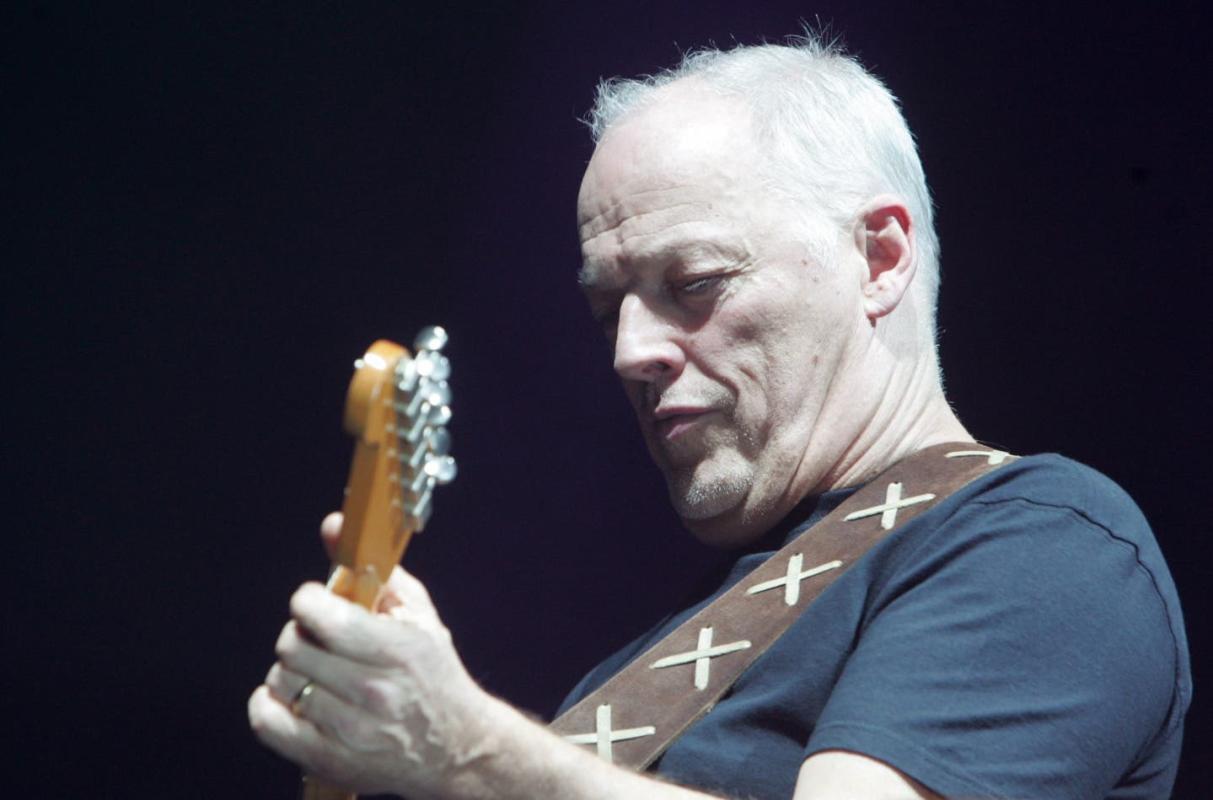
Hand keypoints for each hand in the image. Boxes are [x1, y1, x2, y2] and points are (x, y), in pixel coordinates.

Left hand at [248, 514, 496, 796]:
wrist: (454, 746)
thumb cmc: (433, 673)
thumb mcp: (416, 614)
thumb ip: (374, 568)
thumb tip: (333, 525)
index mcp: (400, 650)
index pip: (325, 618)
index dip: (309, 600)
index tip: (315, 601)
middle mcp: (375, 691)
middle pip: (293, 645)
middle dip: (302, 633)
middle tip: (319, 637)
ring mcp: (350, 730)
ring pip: (280, 680)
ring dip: (292, 669)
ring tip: (317, 670)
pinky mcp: (327, 759)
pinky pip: (267, 721)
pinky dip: (270, 704)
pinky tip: (294, 695)